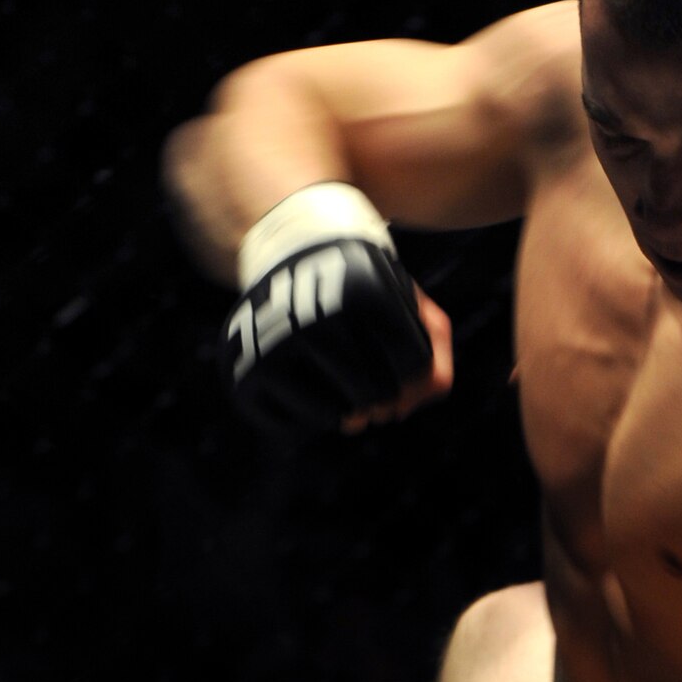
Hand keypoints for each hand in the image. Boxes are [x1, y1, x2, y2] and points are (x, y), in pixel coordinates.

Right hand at [224, 183, 447, 433]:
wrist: (288, 254)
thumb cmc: (360, 283)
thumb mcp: (405, 295)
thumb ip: (435, 347)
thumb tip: (399, 412)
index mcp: (362, 292)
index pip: (414, 364)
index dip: (414, 368)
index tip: (397, 354)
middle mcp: (314, 320)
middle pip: (376, 395)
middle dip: (382, 394)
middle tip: (370, 379)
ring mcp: (274, 352)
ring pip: (338, 417)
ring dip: (349, 410)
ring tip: (340, 382)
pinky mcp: (245, 380)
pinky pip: (295, 428)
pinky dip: (309, 419)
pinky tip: (309, 390)